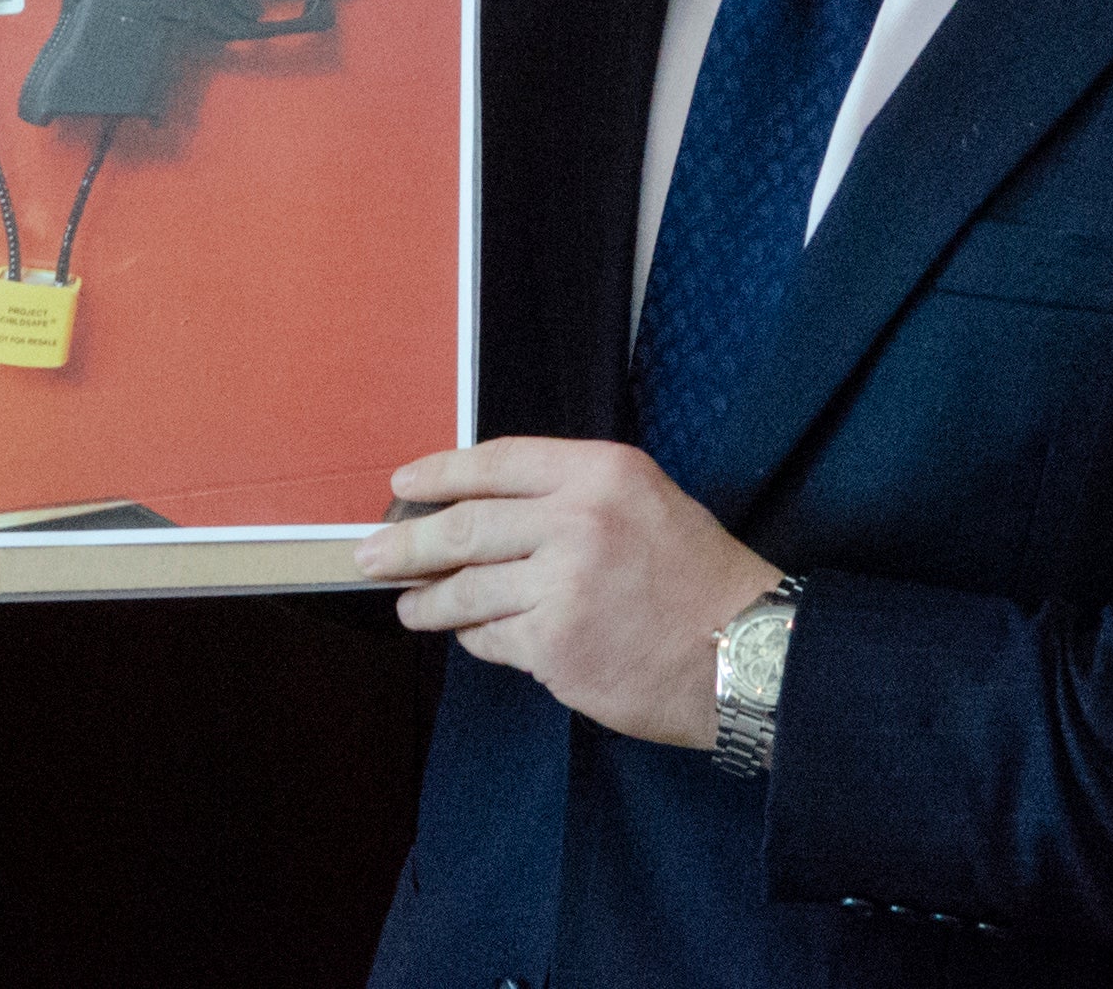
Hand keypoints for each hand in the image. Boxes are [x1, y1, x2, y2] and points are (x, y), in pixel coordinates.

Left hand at [352, 440, 779, 750]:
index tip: (404, 483)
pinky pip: (489, 638)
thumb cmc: (695, 578)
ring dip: (427, 601)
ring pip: (463, 590)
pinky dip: (475, 637)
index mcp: (603, 473)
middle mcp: (579, 520)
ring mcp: (562, 585)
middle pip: (462, 527)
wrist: (742, 651)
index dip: (440, 472)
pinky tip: (474, 636)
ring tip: (413, 605)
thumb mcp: (645, 502)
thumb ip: (572, 497)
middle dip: (404, 543)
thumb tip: (480, 508)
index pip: (498, 461)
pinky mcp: (553, 645)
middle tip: (371, 555)